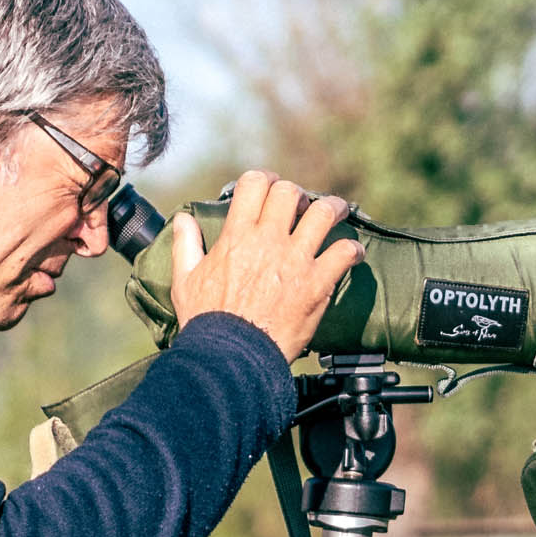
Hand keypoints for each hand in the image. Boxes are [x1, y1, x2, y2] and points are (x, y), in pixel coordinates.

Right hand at [169, 170, 363, 362]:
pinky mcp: (317, 284)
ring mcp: (295, 260)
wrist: (231, 357)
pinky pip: (344, 253)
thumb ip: (185, 245)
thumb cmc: (207, 322)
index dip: (266, 180)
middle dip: (298, 194)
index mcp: (237, 236)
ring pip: (324, 214)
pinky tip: (352, 254)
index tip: (271, 187)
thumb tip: (182, 219)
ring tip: (338, 212)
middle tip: (303, 205)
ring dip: (334, 209)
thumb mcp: (185, 280)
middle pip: (290, 193)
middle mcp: (268, 241)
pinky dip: (352, 250)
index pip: (254, 184)